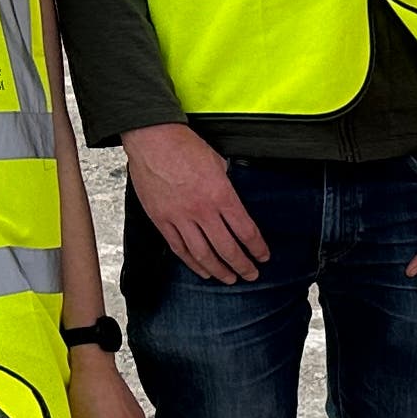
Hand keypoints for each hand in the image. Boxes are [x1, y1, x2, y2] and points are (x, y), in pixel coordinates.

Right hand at [121, 122, 268, 282]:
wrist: (152, 138)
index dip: (257, 248)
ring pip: (203, 254)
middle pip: (227, 248)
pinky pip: (179, 249)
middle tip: (251, 275)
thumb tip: (235, 202)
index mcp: (221, 195)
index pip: (246, 231)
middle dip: (243, 266)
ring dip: (219, 270)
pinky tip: (203, 270)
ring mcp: (180, 218)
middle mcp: (202, 211)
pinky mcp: (161, 220)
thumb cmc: (184, 146)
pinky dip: (192, 263)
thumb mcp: (219, 163)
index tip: (263, 256)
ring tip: (229, 279)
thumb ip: (227, 186)